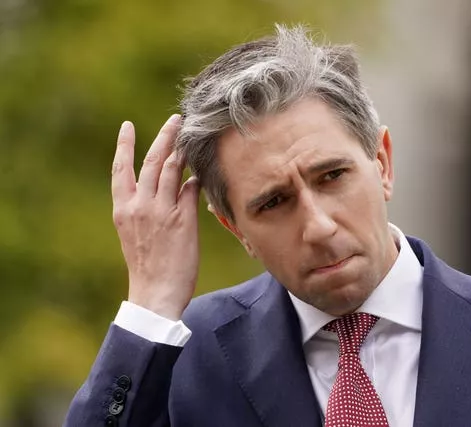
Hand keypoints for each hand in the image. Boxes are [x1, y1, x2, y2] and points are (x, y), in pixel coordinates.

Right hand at [111, 114, 200, 320]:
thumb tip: (172, 186)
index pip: (120, 169)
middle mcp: (140, 205)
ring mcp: (162, 211)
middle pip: (153, 161)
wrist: (155, 292)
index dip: (124, 146)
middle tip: (175, 119)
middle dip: (165, 136)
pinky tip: (202, 171)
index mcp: (123, 209)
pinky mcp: (183, 220)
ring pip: (173, 170)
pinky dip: (196, 178)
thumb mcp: (134, 233)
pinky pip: (191, 190)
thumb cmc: (146, 266)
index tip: (126, 126)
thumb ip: (146, 208)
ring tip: (191, 135)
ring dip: (183, 149)